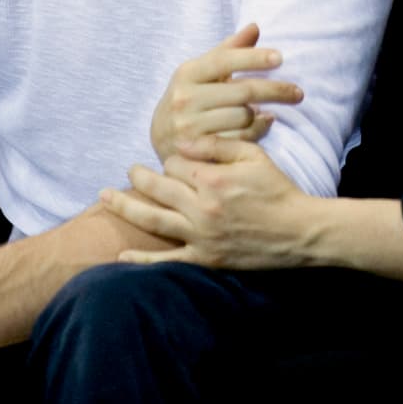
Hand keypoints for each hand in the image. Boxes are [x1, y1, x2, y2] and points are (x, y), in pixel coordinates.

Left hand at [102, 137, 317, 268]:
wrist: (298, 231)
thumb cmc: (277, 190)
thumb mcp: (253, 156)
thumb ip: (218, 146)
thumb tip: (184, 143)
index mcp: (213, 179)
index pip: (176, 164)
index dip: (173, 159)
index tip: (176, 159)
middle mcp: (201, 208)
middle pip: (158, 188)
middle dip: (139, 176)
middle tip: (128, 170)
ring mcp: (200, 236)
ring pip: (153, 220)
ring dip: (126, 207)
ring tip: (104, 198)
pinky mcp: (204, 258)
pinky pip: (167, 260)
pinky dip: (143, 259)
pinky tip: (122, 254)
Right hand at [150, 25, 302, 159]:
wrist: (161, 135)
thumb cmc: (191, 96)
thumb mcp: (203, 71)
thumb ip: (229, 50)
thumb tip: (255, 27)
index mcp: (187, 72)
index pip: (226, 60)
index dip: (254, 58)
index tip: (280, 58)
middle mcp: (184, 98)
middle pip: (243, 91)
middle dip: (276, 90)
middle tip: (298, 93)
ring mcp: (189, 126)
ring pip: (244, 116)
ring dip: (261, 112)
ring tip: (266, 109)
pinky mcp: (198, 151)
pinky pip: (241, 139)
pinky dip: (258, 129)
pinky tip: (264, 122)